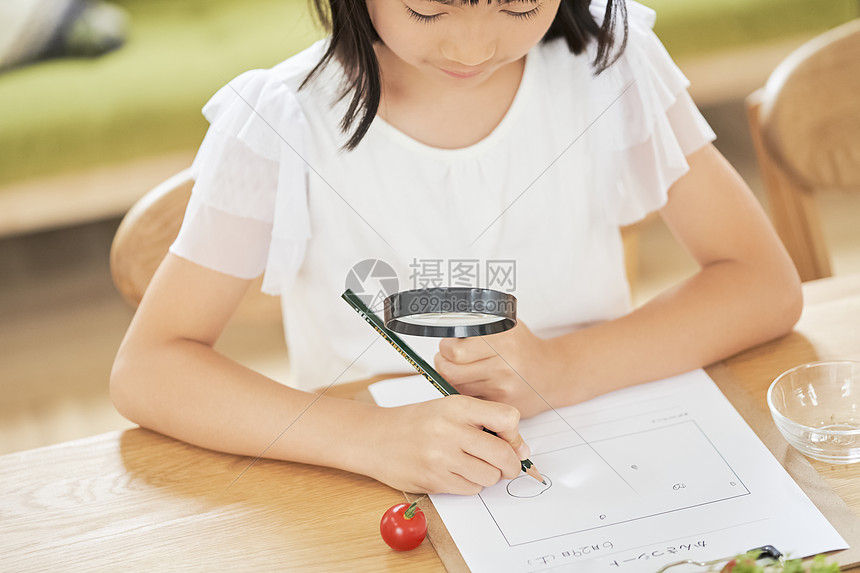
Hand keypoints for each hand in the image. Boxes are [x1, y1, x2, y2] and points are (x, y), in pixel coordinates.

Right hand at [366, 395, 527, 494]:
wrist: (375, 438)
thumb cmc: (417, 422)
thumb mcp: (450, 409)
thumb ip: (485, 423)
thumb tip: (521, 451)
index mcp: (457, 406)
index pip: (507, 418)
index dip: (514, 434)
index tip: (508, 439)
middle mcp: (450, 430)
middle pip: (503, 454)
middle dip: (510, 465)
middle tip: (506, 465)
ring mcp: (441, 457)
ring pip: (489, 477)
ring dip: (488, 476)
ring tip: (472, 465)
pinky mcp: (434, 480)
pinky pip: (471, 490)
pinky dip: (470, 484)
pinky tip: (455, 473)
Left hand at [434, 321, 558, 417]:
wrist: (552, 375)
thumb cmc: (525, 349)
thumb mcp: (507, 328)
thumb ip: (481, 326)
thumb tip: (449, 327)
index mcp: (503, 341)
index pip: (455, 350)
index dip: (446, 348)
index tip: (449, 345)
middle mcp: (504, 365)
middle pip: (451, 371)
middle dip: (443, 364)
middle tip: (448, 359)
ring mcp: (502, 387)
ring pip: (456, 386)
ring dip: (452, 378)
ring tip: (462, 369)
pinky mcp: (500, 404)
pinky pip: (469, 399)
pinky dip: (465, 391)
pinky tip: (473, 383)